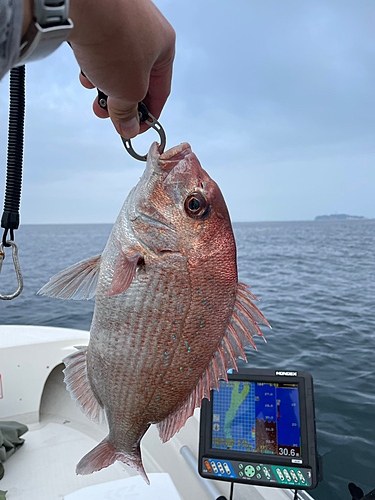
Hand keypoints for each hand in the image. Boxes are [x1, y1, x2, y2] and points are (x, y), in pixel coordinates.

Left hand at [68, 0, 174, 137]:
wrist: (81, 1)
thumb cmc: (113, 35)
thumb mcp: (128, 90)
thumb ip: (128, 112)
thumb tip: (128, 126)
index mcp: (165, 45)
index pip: (161, 91)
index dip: (148, 116)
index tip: (135, 128)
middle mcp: (147, 29)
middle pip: (137, 77)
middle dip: (122, 101)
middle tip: (111, 115)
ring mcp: (123, 20)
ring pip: (117, 64)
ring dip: (106, 84)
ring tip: (95, 93)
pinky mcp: (99, 16)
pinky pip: (100, 48)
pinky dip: (94, 63)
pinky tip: (86, 70)